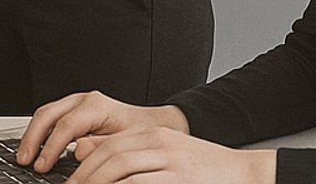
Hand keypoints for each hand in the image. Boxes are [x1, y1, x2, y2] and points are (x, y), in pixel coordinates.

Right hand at [15, 90, 182, 172]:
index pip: (65, 125)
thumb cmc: (141, 134)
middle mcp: (83, 100)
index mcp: (96, 106)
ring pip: (45, 113)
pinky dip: (40, 132)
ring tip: (25, 156)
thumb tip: (77, 154)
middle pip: (48, 114)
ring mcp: (76, 103)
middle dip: (33, 138)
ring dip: (32, 135)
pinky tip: (36, 147)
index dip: (51, 147)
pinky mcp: (73, 110)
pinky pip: (50, 117)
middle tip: (25, 160)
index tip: (43, 166)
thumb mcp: (125, 143)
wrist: (152, 125)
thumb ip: (101, 146)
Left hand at [62, 127, 273, 183]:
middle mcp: (159, 143)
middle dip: (86, 175)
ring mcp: (170, 161)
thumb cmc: (204, 168)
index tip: (71, 179)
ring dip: (99, 183)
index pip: (108, 144)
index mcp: (153, 135)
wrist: (244, 171)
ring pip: (123, 169)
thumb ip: (136, 154)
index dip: (85, 163)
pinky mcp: (180, 178)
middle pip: (111, 155)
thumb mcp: (167, 154)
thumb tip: (100, 163)